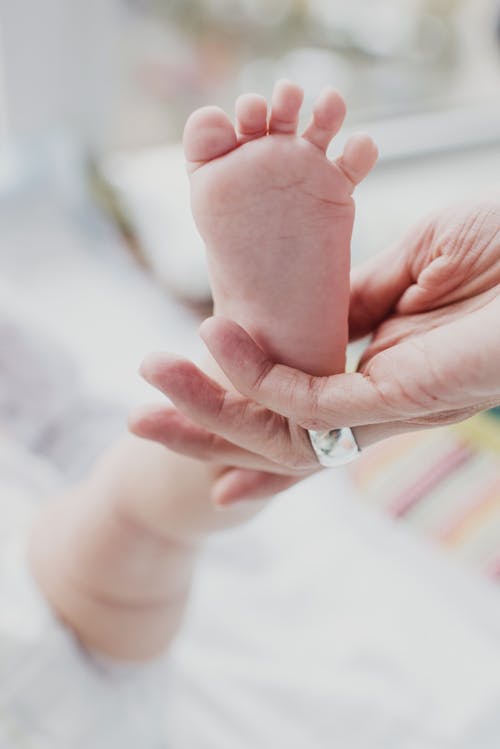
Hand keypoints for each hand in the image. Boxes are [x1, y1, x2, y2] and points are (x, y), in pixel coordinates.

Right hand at [132, 197, 499, 502]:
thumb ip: (351, 296)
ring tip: (153, 384)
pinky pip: (313, 405)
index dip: (236, 415)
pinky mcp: (399, 399)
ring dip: (211, 410)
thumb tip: (303, 312)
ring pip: (279, 432)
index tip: (184, 410)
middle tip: (139, 419)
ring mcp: (385, 405)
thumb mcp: (407, 264)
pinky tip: (219, 350)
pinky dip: (259, 381)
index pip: (291, 408)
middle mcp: (374, 400)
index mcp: (375, 368)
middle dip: (202, 431)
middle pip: (273, 435)